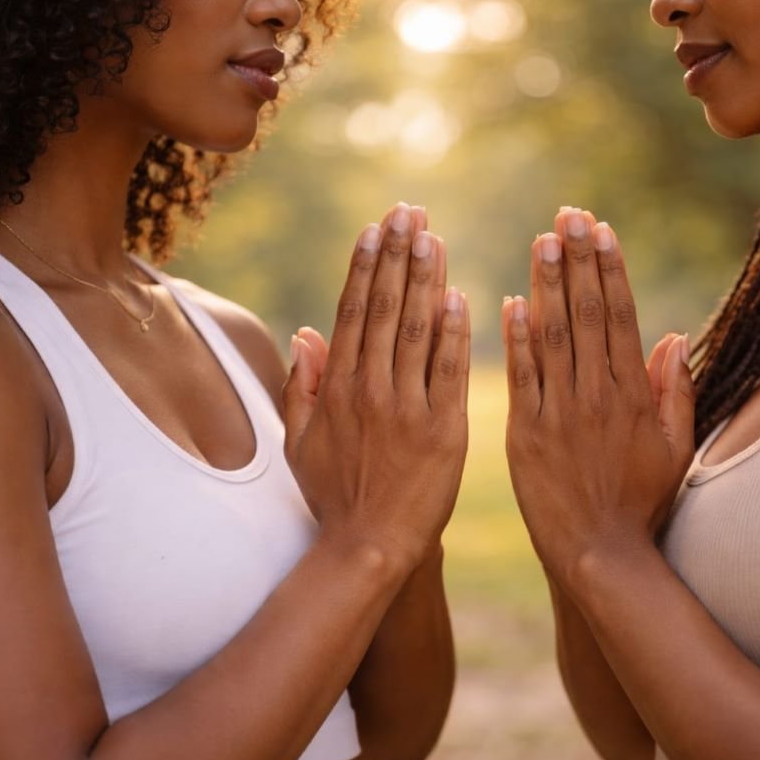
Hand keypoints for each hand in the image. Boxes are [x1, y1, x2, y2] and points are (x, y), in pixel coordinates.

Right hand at [283, 203, 469, 571]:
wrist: (369, 547)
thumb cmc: (335, 497)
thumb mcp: (299, 443)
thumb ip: (302, 387)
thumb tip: (306, 333)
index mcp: (337, 389)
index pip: (352, 312)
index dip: (365, 266)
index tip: (376, 227)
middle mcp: (368, 390)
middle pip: (383, 309)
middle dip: (396, 255)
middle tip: (409, 211)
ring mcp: (405, 409)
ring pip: (414, 331)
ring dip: (424, 279)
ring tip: (432, 235)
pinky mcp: (442, 430)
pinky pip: (448, 372)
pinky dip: (453, 333)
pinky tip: (460, 296)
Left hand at [503, 208, 694, 578]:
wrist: (599, 554)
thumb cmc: (642, 502)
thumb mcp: (675, 447)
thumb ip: (676, 390)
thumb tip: (675, 336)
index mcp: (633, 394)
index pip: (619, 316)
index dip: (609, 269)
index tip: (599, 229)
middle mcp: (597, 395)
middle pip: (587, 315)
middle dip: (577, 261)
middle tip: (568, 216)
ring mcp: (561, 413)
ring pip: (554, 337)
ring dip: (547, 285)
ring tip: (541, 240)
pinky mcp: (528, 434)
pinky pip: (522, 378)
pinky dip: (517, 339)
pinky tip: (512, 302)